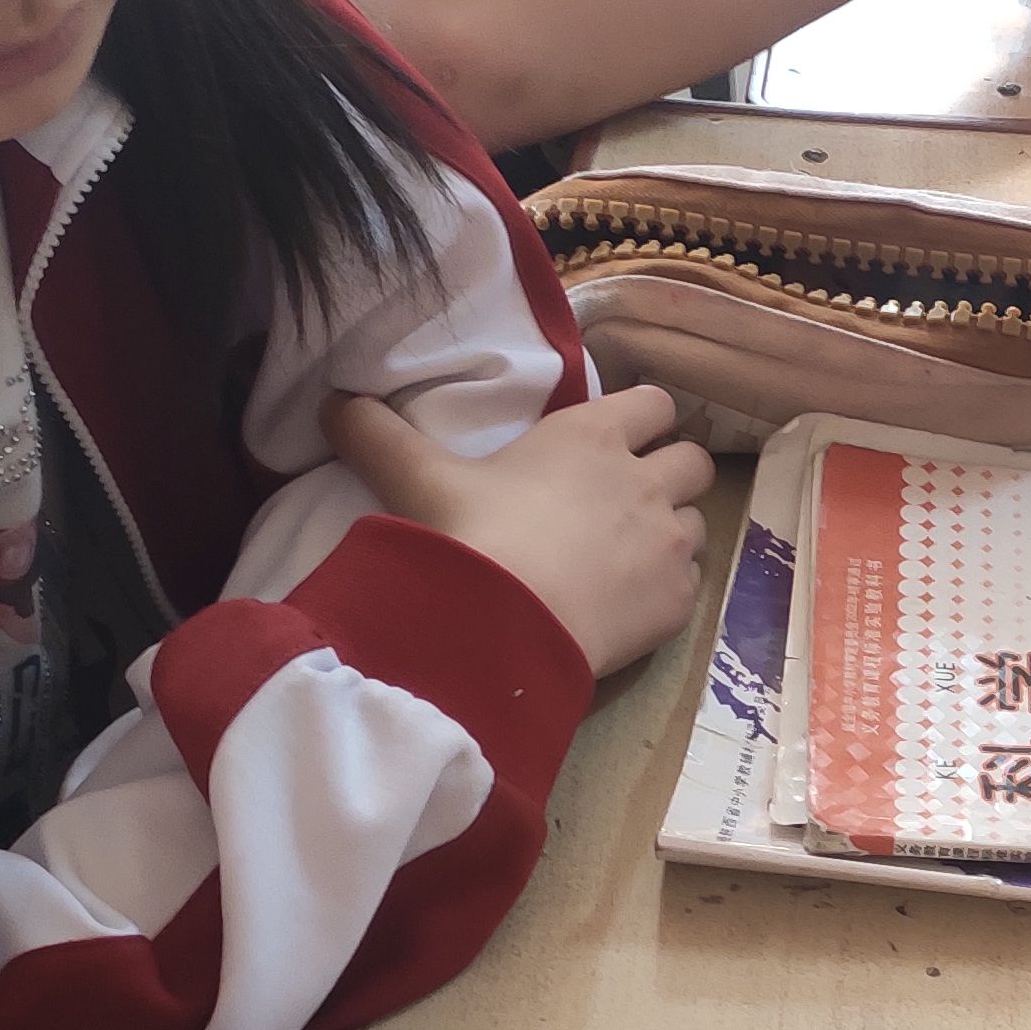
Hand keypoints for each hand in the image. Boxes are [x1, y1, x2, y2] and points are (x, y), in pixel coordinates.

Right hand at [322, 382, 711, 679]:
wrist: (504, 627)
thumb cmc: (469, 537)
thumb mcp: (416, 480)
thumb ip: (377, 437)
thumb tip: (332, 401)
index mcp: (592, 436)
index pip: (654, 403)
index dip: (645, 418)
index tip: (622, 439)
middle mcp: (643, 481)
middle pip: (692, 460)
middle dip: (672, 473)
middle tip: (631, 498)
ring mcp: (669, 544)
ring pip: (698, 521)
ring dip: (673, 531)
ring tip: (630, 554)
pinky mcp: (676, 603)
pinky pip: (692, 584)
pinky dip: (669, 589)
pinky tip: (629, 604)